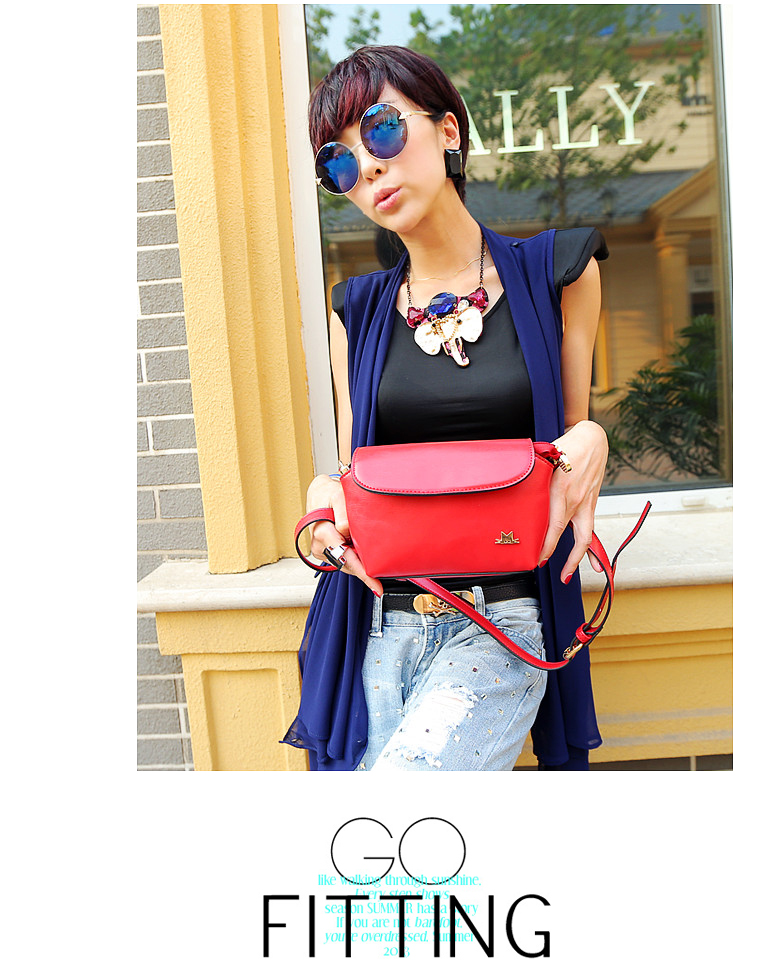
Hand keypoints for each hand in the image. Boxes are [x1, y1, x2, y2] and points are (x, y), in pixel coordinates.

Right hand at [305, 474, 383, 595]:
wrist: (318, 495)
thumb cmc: (328, 494)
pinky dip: (356, 559)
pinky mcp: (326, 552)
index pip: (346, 557)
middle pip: (348, 564)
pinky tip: (365, 556)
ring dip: (361, 564)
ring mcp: (322, 551)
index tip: (376, 586)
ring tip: (376, 562)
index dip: (363, 573)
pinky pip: (343, 559)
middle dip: (367, 571)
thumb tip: (347, 530)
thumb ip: (344, 512)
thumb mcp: (338, 496)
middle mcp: (320, 546)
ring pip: (346, 564)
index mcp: (323, 533)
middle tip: (385, 577)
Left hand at [537, 421, 607, 581]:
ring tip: (568, 574)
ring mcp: (586, 503)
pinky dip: (592, 548)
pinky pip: (591, 528)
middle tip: (545, 568)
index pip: (553, 525)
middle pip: (568, 535)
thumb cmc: (567, 445)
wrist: (593, 439)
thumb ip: (534, 478)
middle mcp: (575, 500)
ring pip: (584, 536)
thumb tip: (516, 490)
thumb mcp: (546, 460)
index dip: (545, 545)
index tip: (536, 557)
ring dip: (579, 558)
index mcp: (561, 490)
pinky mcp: (591, 503)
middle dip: (557, 555)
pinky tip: (594, 563)